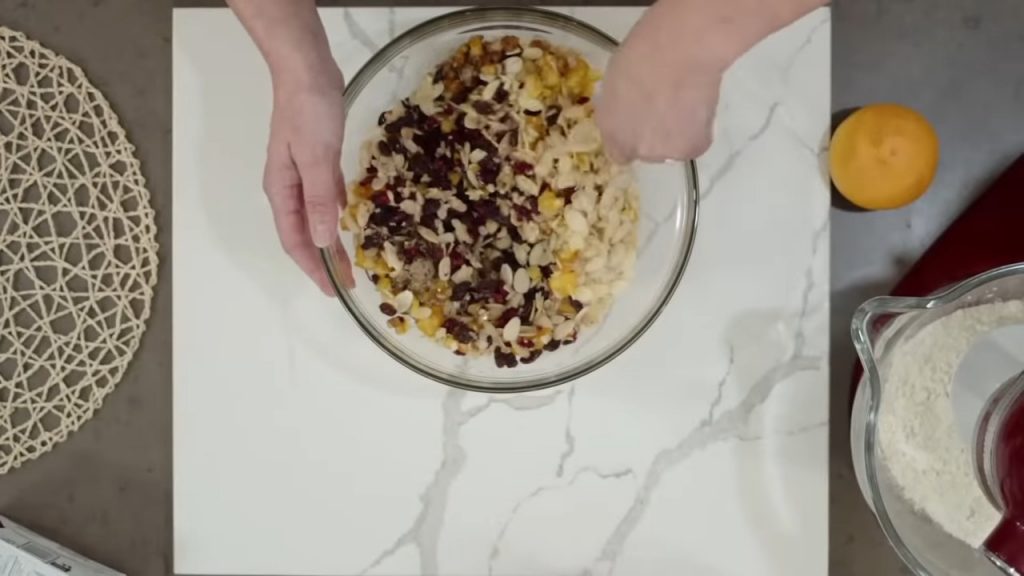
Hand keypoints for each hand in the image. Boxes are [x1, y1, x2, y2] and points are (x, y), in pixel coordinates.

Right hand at [263, 68, 354, 294]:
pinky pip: (325, 194)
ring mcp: (301, 172)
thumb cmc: (309, 111)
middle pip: (305, 233)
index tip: (333, 289)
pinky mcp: (316, 158)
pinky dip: (334, 209)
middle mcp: (288, 187)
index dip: (314, 267)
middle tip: (347, 283)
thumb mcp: (317, 157)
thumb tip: (324, 241)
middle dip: (324, 260)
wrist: (306, 69)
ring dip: (330, 238)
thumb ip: (320, 200)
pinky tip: (346, 215)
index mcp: (282, 190)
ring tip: (349, 260)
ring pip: (315, 216)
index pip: (295, 240)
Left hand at [596, 20, 723, 162]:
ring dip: (677, 133)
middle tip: (668, 106)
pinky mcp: (689, 150)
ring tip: (685, 101)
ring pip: (672, 149)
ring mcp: (661, 152)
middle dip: (655, 135)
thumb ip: (619, 106)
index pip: (619, 152)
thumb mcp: (614, 81)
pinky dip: (699, 129)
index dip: (632, 138)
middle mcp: (632, 148)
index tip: (642, 123)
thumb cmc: (643, 52)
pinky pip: (694, 143)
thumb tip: (628, 109)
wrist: (678, 53)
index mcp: (610, 130)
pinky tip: (698, 104)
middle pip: (647, 152)